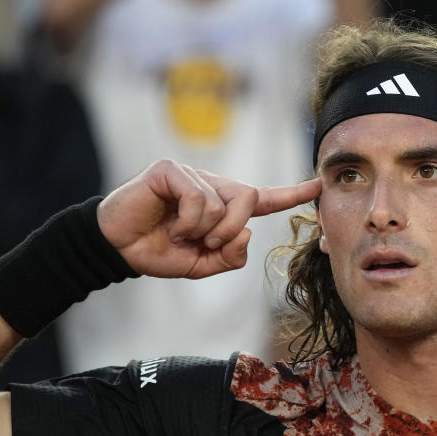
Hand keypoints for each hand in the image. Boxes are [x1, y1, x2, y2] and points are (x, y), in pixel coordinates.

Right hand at [98, 159, 321, 278]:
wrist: (118, 248)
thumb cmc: (157, 251)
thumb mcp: (200, 265)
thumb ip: (228, 257)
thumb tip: (246, 234)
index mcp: (222, 208)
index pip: (262, 199)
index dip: (291, 194)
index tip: (318, 186)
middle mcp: (211, 186)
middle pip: (249, 198)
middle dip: (232, 230)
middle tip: (206, 244)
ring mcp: (192, 175)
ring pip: (223, 202)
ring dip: (204, 230)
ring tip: (180, 234)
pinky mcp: (171, 171)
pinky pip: (199, 197)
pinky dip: (188, 221)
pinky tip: (170, 225)